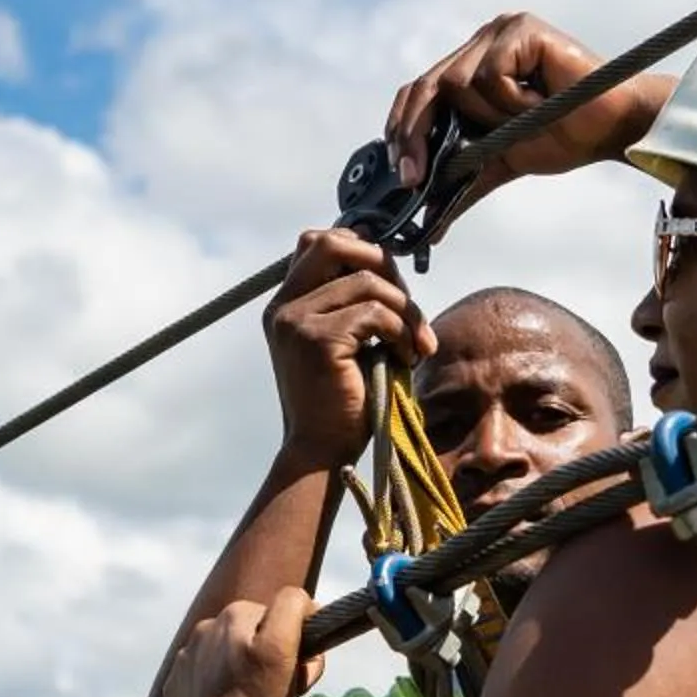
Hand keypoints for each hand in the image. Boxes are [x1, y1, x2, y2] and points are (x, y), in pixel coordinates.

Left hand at [167, 589, 320, 696]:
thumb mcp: (284, 649)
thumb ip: (293, 607)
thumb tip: (301, 604)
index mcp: (233, 614)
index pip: (284, 612)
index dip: (298, 640)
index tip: (300, 669)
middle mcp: (205, 628)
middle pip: (255, 632)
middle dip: (270, 652)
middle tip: (278, 687)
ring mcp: (187, 659)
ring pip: (229, 654)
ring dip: (242, 667)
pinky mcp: (175, 686)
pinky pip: (204, 677)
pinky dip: (217, 686)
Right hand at [267, 229, 435, 470]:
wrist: (322, 453)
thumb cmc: (341, 404)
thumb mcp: (345, 343)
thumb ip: (352, 303)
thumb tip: (381, 257)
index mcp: (285, 306)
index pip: (317, 242)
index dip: (360, 250)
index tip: (390, 286)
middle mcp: (282, 308)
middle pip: (335, 242)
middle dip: (383, 264)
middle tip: (406, 306)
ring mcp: (295, 321)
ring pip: (367, 280)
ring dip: (404, 310)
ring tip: (413, 345)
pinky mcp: (316, 339)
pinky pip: (376, 313)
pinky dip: (402, 332)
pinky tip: (405, 358)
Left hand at [381, 12, 673, 215]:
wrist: (610, 129)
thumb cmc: (560, 137)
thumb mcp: (497, 163)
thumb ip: (460, 184)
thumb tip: (426, 223)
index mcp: (470, 67)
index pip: (418, 94)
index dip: (403, 131)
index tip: (403, 175)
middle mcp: (481, 43)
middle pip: (425, 87)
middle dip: (415, 135)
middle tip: (415, 176)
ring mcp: (500, 32)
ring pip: (457, 84)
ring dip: (490, 118)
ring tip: (526, 119)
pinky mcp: (521, 29)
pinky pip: (491, 75)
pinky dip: (510, 102)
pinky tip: (539, 102)